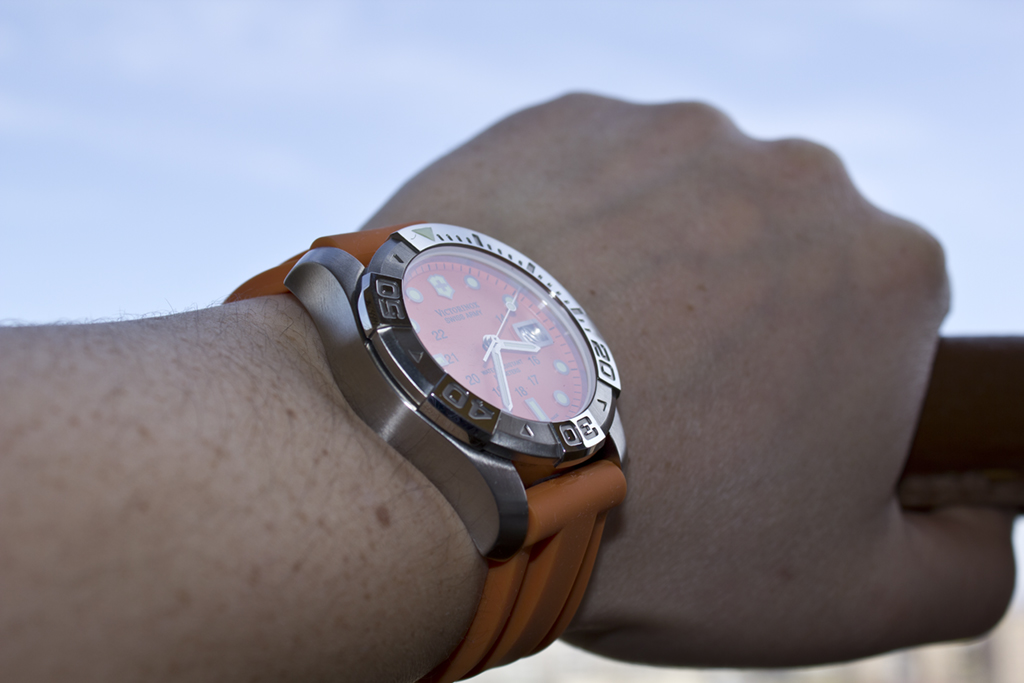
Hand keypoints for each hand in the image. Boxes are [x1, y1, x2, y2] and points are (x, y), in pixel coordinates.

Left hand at [362, 94, 1014, 665]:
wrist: (446, 438)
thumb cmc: (654, 523)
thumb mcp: (844, 597)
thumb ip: (961, 566)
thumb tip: (983, 524)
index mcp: (888, 273)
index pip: (876, 324)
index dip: (813, 388)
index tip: (742, 432)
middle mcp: (796, 176)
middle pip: (778, 259)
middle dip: (735, 327)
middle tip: (650, 407)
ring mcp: (671, 136)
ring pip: (679, 214)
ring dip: (647, 276)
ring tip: (576, 363)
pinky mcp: (563, 121)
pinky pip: (584, 180)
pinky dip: (566, 234)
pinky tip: (524, 305)